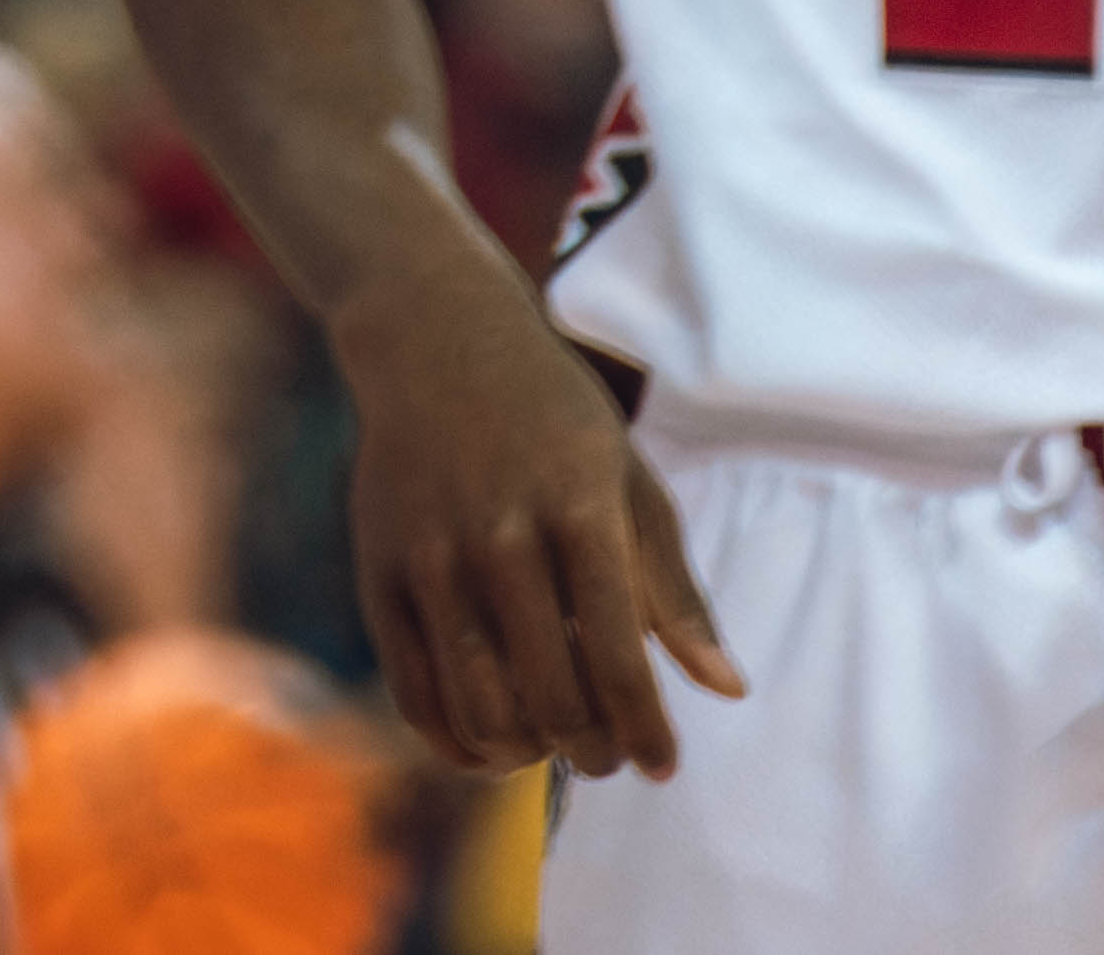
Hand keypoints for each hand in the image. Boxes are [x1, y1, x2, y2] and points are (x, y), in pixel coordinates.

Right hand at [331, 253, 738, 779]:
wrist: (433, 337)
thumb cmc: (553, 414)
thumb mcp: (631, 481)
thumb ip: (674, 591)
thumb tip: (726, 691)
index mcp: (578, 511)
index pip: (619, 660)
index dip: (647, 731)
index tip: (662, 765)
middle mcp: (500, 537)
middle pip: (553, 697)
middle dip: (594, 749)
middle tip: (610, 755)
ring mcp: (430, 556)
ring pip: (481, 707)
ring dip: (527, 752)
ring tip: (552, 743)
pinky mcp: (377, 569)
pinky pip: (413, 690)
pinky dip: (454, 739)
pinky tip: (488, 741)